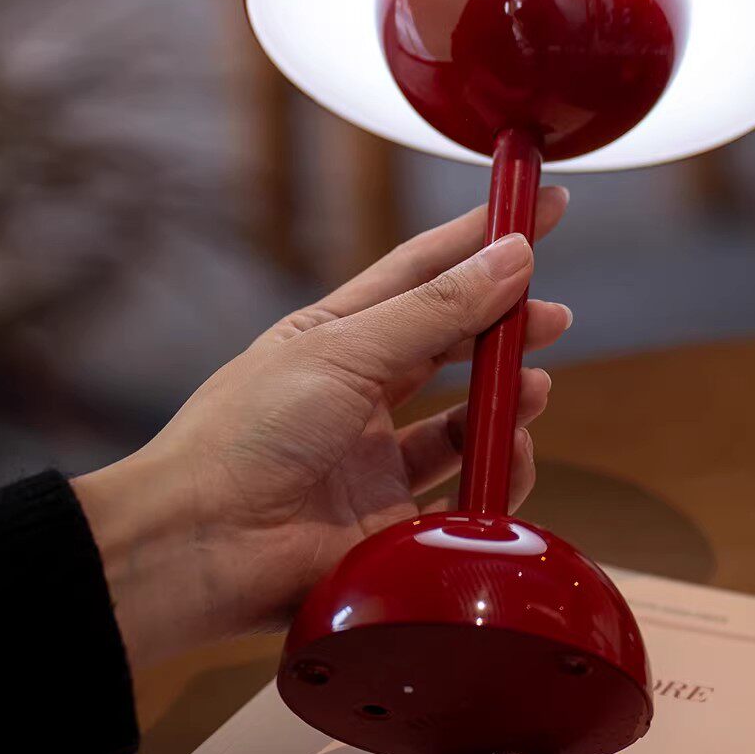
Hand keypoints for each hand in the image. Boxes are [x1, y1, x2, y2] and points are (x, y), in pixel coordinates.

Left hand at [73, 188, 572, 666]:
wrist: (198, 546)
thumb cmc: (246, 433)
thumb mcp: (344, 351)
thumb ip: (436, 309)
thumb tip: (512, 256)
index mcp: (334, 338)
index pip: (421, 273)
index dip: (481, 239)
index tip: (543, 207)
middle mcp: (356, 396)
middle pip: (450, 347)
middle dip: (505, 328)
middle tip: (556, 315)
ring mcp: (374, 461)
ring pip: (463, 422)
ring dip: (505, 401)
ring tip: (532, 387)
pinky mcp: (392, 524)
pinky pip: (464, 495)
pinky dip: (497, 473)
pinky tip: (510, 452)